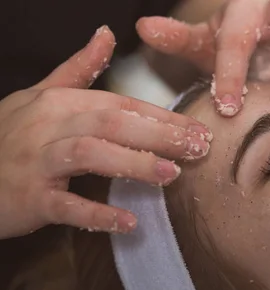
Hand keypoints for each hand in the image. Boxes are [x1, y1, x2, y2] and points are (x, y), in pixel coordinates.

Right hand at [0, 26, 211, 239]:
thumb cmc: (10, 135)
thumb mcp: (41, 96)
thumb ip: (78, 69)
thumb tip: (107, 33)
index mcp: (60, 101)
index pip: (122, 104)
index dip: (163, 117)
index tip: (199, 130)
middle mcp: (49, 125)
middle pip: (111, 122)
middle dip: (158, 134)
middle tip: (197, 149)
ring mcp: (37, 161)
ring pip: (90, 154)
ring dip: (133, 164)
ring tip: (171, 176)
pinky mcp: (29, 198)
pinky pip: (66, 205)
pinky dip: (97, 214)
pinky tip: (129, 223)